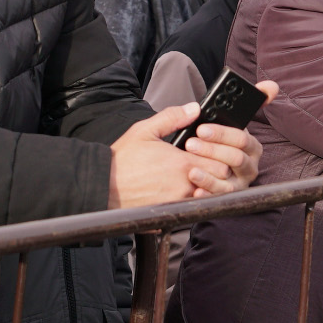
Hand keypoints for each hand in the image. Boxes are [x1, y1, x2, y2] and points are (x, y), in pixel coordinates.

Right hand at [107, 82, 276, 207]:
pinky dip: (189, 200)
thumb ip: (173, 117)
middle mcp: (184, 186)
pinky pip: (189, 209)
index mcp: (182, 164)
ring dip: (204, 187)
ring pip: (205, 196)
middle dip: (215, 172)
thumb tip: (194, 109)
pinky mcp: (168, 214)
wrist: (102, 186)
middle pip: (217, 181)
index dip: (218, 157)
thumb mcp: (146, 130)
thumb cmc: (122, 160)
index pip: (220, 163)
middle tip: (204, 164)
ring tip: (192, 177)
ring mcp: (177, 202)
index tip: (209, 152)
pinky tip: (178, 191)